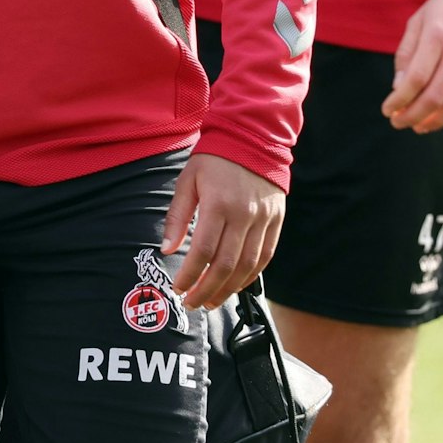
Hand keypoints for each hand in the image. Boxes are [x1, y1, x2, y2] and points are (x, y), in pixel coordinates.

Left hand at [162, 153, 283, 309]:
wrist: (252, 138)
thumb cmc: (212, 160)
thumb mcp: (187, 181)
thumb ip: (176, 217)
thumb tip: (166, 251)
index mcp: (218, 204)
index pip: (203, 251)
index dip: (190, 275)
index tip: (178, 288)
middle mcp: (244, 215)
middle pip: (226, 265)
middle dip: (207, 290)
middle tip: (192, 303)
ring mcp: (264, 220)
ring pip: (247, 266)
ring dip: (228, 289)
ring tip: (211, 301)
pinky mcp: (276, 222)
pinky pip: (265, 258)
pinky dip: (249, 276)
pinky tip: (235, 286)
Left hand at [383, 0, 442, 133]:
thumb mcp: (418, 20)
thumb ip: (407, 53)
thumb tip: (398, 86)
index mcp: (436, 36)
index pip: (416, 78)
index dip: (400, 99)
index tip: (386, 110)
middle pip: (436, 95)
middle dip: (414, 115)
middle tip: (398, 123)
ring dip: (437, 121)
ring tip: (420, 126)